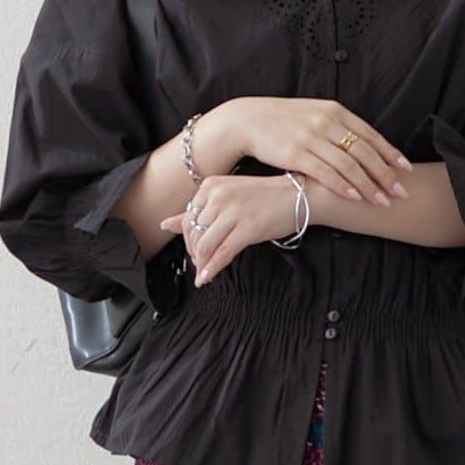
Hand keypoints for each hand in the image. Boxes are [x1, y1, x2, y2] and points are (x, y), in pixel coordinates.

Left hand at [160, 172, 306, 284]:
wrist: (298, 196)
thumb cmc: (265, 197)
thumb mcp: (229, 197)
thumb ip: (198, 210)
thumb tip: (166, 225)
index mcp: (211, 186)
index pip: (188, 218)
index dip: (188, 240)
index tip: (195, 251)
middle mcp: (218, 196)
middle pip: (194, 234)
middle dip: (194, 254)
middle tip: (199, 265)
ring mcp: (233, 212)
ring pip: (205, 246)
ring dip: (201, 264)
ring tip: (204, 272)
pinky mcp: (248, 229)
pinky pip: (222, 254)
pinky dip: (211, 270)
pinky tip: (207, 278)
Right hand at [229, 97, 411, 206]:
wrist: (248, 120)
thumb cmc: (283, 121)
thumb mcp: (314, 115)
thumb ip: (337, 128)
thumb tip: (361, 146)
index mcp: (335, 111)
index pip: (370, 135)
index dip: (390, 153)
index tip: (406, 170)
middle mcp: (327, 122)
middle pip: (364, 151)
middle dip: (386, 174)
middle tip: (401, 192)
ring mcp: (312, 137)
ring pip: (349, 164)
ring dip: (368, 185)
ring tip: (382, 201)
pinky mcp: (296, 153)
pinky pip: (326, 172)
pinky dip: (343, 186)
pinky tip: (356, 197)